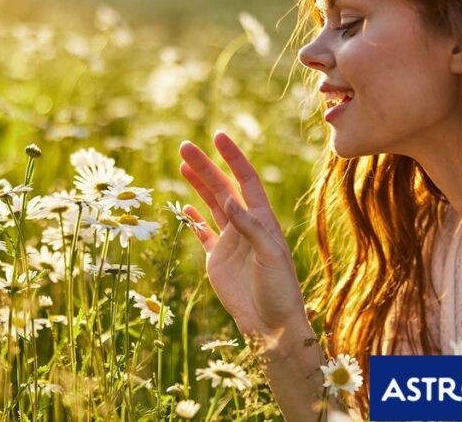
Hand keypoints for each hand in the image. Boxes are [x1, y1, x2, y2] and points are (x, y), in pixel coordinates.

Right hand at [179, 131, 309, 339]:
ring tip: (182, 165)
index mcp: (262, 220)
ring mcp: (230, 242)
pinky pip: (203, 233)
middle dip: (205, 167)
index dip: (232, 158)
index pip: (246, 180)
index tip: (218, 138)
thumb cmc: (279, 289)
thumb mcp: (270, 255)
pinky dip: (193, 219)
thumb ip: (250, 226)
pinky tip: (184, 205)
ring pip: (211, 205)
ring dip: (198, 185)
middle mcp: (246, 226)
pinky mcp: (217, 260)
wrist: (271, 324)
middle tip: (184, 147)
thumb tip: (229, 199)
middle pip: (222, 188)